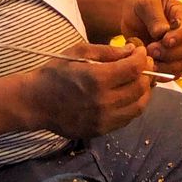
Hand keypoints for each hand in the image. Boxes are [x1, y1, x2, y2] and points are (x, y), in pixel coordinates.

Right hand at [23, 40, 151, 137]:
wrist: (36, 102)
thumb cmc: (55, 73)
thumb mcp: (79, 52)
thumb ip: (108, 52)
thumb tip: (132, 51)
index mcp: (97, 78)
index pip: (134, 69)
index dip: (142, 58)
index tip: (141, 52)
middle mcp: (103, 101)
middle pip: (140, 88)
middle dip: (146, 73)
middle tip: (143, 65)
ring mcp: (103, 119)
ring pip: (138, 107)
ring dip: (144, 92)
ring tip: (139, 81)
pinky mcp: (101, 130)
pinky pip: (127, 119)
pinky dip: (133, 106)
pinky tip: (128, 96)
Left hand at [120, 0, 181, 76]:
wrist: (131, 14)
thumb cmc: (141, 4)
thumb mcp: (146, 3)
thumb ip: (155, 16)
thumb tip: (161, 32)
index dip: (178, 37)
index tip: (165, 40)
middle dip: (168, 53)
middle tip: (151, 49)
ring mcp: (176, 49)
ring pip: (181, 64)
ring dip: (166, 66)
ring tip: (148, 61)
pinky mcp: (168, 61)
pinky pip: (172, 73)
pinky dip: (162, 74)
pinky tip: (149, 69)